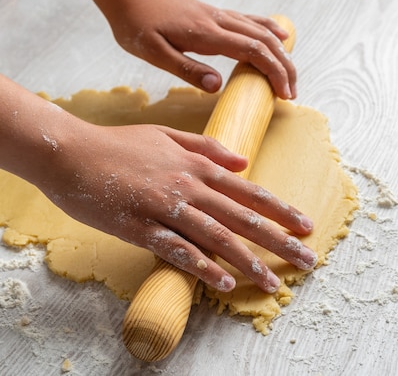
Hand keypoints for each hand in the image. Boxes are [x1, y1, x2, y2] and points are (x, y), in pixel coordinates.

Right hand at [43, 122, 316, 292]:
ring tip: (273, 283)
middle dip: (279, 241)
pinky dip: (203, 267)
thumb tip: (242, 161)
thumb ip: (207, 147)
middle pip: (244, 218)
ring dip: (249, 262)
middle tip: (308, 260)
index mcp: (199, 166)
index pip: (250, 192)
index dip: (281, 210)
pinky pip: (179, 251)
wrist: (70, 151)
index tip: (306, 226)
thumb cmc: (119, 144)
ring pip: (218, 238)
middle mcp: (190, 186)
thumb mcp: (167, 135)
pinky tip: (224, 283)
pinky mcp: (141, 227)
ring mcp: (167, 207)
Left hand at [85, 0, 296, 98]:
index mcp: (206, 34)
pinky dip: (270, 30)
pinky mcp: (214, 13)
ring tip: (290, 74)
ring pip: (262, 30)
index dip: (274, 73)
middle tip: (292, 93)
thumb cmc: (135, 24)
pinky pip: (251, 20)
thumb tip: (217, 87)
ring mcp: (218, 15)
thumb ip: (187, 69)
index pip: (253, 52)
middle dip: (285, 67)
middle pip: (265, 41)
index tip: (285, 94)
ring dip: (281, 53)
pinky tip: (281, 37)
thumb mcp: (153, 53)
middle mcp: (218, 21)